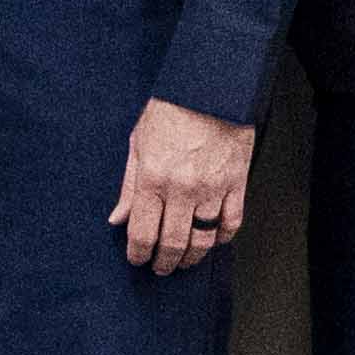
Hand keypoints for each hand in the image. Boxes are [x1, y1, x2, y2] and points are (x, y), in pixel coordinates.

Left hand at [108, 99, 256, 276]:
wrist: (211, 86)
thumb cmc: (170, 111)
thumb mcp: (139, 144)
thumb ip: (129, 186)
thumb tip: (117, 219)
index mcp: (153, 178)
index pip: (143, 233)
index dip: (138, 254)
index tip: (137, 259)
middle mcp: (182, 188)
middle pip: (173, 244)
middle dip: (164, 262)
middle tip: (160, 268)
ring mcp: (213, 188)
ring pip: (203, 240)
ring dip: (192, 257)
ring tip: (184, 261)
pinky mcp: (237, 183)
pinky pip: (231, 223)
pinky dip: (222, 237)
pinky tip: (213, 239)